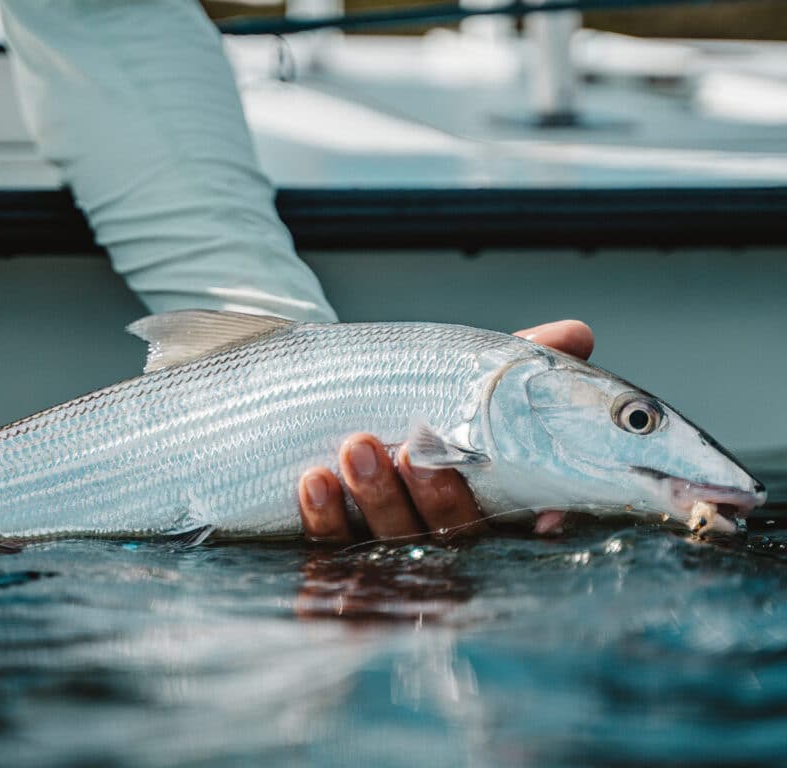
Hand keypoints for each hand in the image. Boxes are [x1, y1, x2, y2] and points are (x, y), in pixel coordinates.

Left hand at [298, 320, 593, 543]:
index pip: (525, 534)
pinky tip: (315, 480)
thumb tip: (577, 334)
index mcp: (487, 510)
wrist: (330, 412)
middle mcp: (441, 542)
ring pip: (388, 544)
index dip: (539, 530)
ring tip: (357, 446)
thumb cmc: (416, 407)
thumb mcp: (462, 382)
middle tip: (411, 448)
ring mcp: (385, 554)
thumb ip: (515, 364)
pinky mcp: (332, 557)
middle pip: (449, 539)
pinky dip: (323, 517)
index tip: (545, 517)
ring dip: (376, 498)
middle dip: (433, 495)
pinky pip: (329, 550)